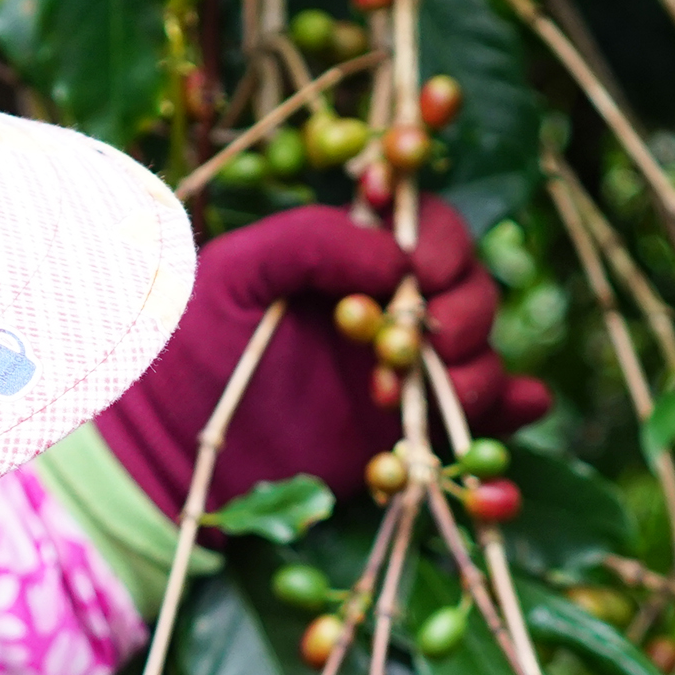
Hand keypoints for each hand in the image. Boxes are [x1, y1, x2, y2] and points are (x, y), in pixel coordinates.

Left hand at [98, 202, 552, 512]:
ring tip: (404, 392)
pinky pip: (487, 420)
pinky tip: (511, 408)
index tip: (420, 266)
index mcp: (353, 260)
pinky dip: (511, 412)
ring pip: (483, 357)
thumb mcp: (237, 270)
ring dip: (470, 371)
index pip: (428, 230)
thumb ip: (313, 242)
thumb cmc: (186, 343)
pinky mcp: (408, 434)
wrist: (163, 445)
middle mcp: (392, 312)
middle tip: (420, 337)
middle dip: (461, 310)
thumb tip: (399, 262)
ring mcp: (404, 376)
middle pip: (471, 292)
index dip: (440, 240)